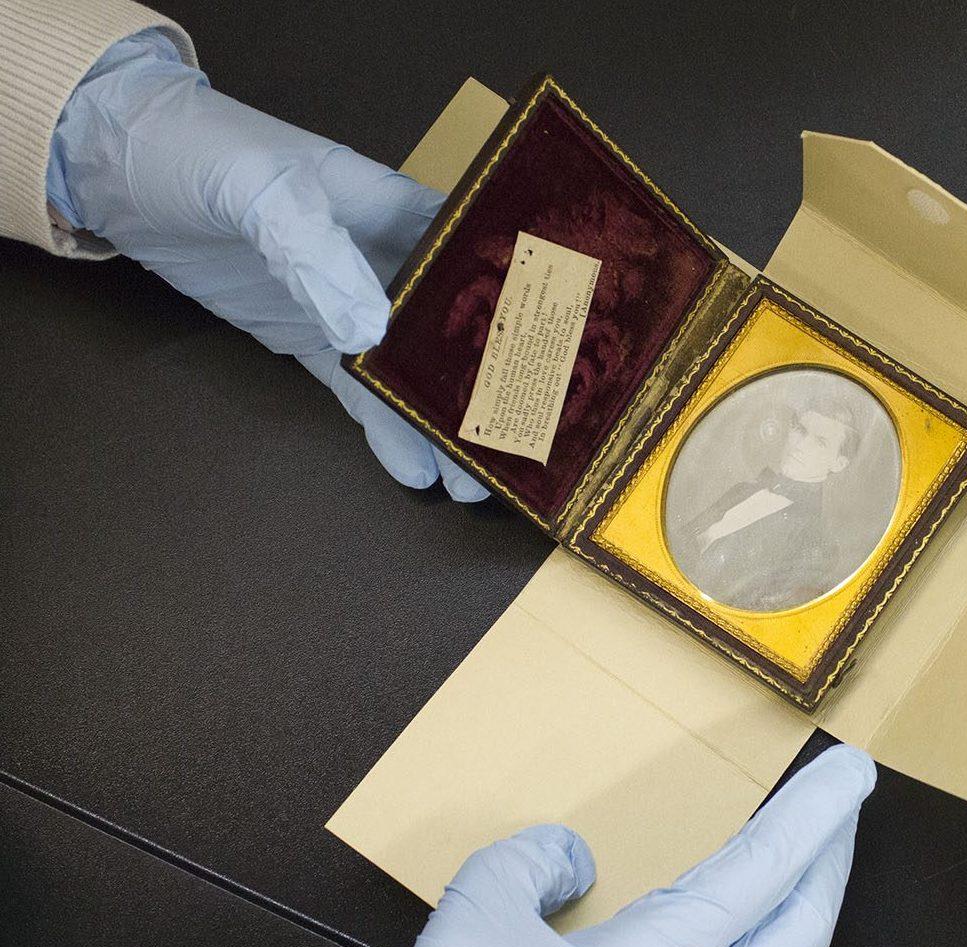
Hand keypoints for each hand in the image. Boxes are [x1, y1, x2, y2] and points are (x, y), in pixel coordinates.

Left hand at [48, 30, 486, 500]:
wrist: (116, 172)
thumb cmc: (201, 153)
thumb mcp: (262, 187)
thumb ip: (317, 252)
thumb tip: (374, 334)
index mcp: (393, 206)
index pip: (473, 253)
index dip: (518, 296)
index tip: (557, 348)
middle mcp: (385, 259)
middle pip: (454, 327)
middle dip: (488, 384)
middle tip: (518, 441)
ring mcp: (347, 304)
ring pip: (410, 371)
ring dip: (440, 423)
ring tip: (474, 480)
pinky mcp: (310, 341)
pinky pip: (357, 392)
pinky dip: (384, 430)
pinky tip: (413, 470)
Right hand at [392, 744, 877, 946]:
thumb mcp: (473, 926)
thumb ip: (525, 864)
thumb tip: (574, 857)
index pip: (770, 866)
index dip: (818, 811)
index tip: (853, 770)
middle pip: (806, 927)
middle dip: (832, 861)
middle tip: (841, 810)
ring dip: (794, 910)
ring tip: (789, 865)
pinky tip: (717, 937)